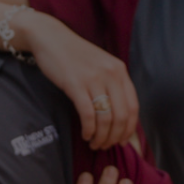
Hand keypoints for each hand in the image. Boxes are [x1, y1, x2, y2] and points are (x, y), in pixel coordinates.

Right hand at [23, 14, 139, 148]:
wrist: (50, 38)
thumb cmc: (74, 55)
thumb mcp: (100, 65)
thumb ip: (111, 84)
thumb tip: (119, 116)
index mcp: (119, 70)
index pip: (134, 107)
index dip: (129, 129)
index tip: (122, 141)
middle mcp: (111, 74)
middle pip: (122, 116)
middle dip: (115, 137)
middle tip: (105, 146)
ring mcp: (93, 78)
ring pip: (106, 118)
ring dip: (101, 137)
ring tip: (94, 143)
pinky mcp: (75, 84)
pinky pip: (88, 114)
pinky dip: (89, 130)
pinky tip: (85, 135)